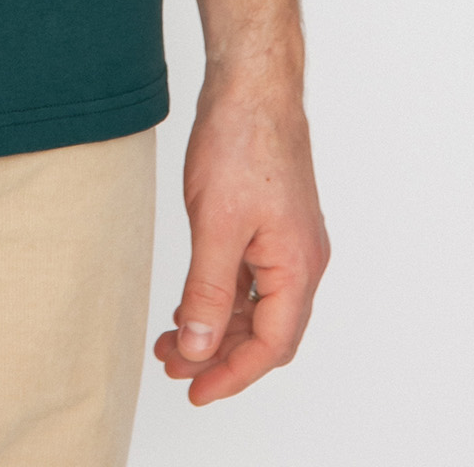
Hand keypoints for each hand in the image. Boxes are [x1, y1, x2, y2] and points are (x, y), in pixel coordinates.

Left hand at [155, 74, 329, 403]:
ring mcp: (289, 241)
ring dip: (216, 325)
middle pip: (265, 331)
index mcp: (298, 267)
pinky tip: (189, 301)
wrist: (251, 83)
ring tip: (171, 340)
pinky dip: (220, 295)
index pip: (270, 345)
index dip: (232, 374)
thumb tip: (198, 346)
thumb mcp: (215, 225)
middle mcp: (302, 260)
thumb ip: (207, 291)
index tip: (195, 390)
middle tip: (173, 366)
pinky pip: (250, 277)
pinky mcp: (271, 223)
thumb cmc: (242, 143)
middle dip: (219, 354)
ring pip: (255, 305)